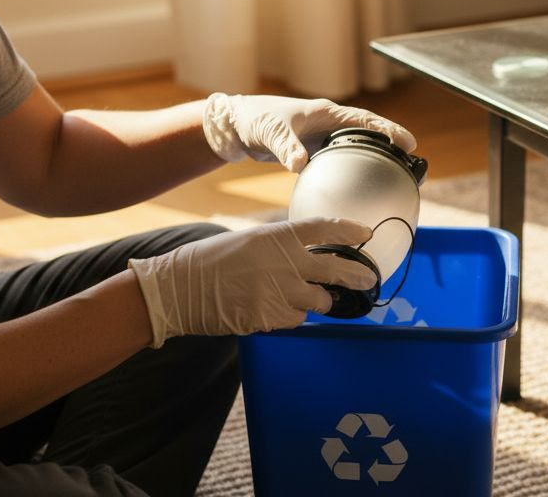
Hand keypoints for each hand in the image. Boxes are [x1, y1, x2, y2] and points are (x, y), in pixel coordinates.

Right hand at [127, 217, 376, 346]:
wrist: (179, 287)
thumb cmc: (210, 261)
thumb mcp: (250, 241)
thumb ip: (281, 248)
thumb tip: (309, 259)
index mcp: (278, 235)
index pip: (325, 227)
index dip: (349, 230)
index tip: (365, 234)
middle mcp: (285, 261)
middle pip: (337, 268)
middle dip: (358, 276)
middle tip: (368, 280)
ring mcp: (280, 290)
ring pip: (320, 301)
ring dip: (319, 302)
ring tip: (308, 300)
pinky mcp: (271, 317)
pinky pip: (297, 320)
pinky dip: (291, 317)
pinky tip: (273, 311)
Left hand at [201, 93, 415, 171]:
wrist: (235, 128)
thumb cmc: (254, 121)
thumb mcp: (271, 133)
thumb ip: (287, 148)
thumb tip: (300, 165)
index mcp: (326, 113)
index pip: (365, 120)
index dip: (389, 130)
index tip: (410, 144)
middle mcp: (328, 124)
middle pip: (368, 135)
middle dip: (391, 147)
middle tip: (413, 167)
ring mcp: (322, 138)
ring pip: (356, 149)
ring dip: (375, 160)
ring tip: (396, 180)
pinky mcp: (313, 152)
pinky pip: (339, 162)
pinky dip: (352, 173)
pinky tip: (359, 192)